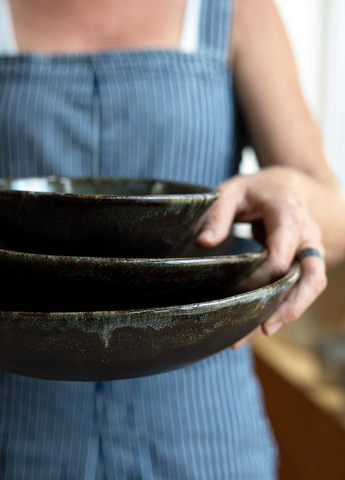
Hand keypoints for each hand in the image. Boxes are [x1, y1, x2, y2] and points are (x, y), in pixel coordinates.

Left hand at [196, 166, 326, 347]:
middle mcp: (308, 236)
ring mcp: (313, 250)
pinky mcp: (309, 261)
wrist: (293, 184)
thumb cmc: (259, 188)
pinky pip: (305, 287)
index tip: (234, 291)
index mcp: (288, 216)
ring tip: (258, 334)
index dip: (258, 278)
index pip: (280, 256)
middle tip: (256, 330)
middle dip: (284, 307)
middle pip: (308, 278)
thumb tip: (204, 242)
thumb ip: (218, 213)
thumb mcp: (234, 189)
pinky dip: (289, 305)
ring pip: (311, 287)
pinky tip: (265, 323)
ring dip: (289, 313)